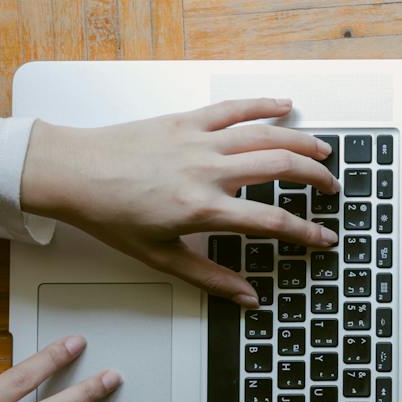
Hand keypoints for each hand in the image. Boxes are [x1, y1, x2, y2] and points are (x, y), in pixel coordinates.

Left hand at [20, 98, 339, 307]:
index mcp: (202, 208)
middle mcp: (207, 170)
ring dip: (300, 141)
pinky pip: (233, 108)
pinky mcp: (185, 120)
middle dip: (315, 177)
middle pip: (280, 167)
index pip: (271, 220)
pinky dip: (262, 104)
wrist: (70, 173)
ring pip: (265, 134)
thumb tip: (247, 298)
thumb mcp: (161, 256)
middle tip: (331, 188)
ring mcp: (198, 141)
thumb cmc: (109, 214)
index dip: (306, 231)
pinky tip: (285, 106)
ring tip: (322, 150)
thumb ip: (211, 278)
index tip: (325, 238)